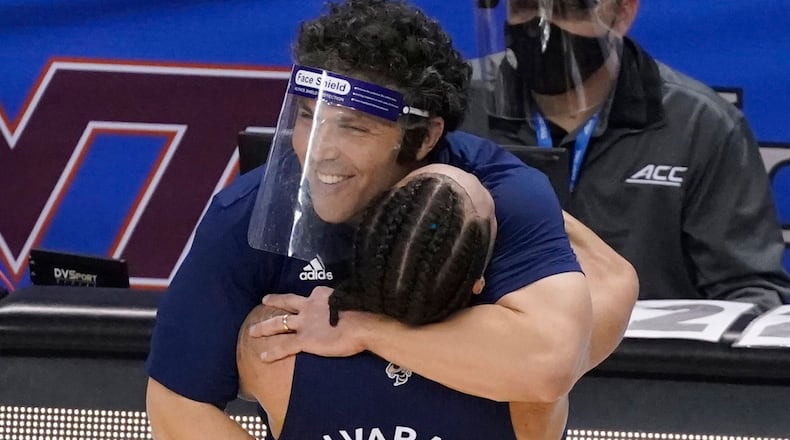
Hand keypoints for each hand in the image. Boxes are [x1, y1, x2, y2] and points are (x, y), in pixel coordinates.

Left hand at [247, 286, 368, 361]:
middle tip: (264, 301)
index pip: (309, 295)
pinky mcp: (304, 340)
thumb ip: (344, 304)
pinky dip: (273, 352)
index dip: (306, 299)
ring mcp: (304, 323)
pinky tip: (263, 357)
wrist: (362, 324)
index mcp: (322, 295)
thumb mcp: (350, 301)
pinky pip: (284, 346)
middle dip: (274, 301)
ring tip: (252, 331)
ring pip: (279, 323)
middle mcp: (309, 306)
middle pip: (287, 302)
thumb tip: (349, 309)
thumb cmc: (362, 313)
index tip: (303, 300)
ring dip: (264, 328)